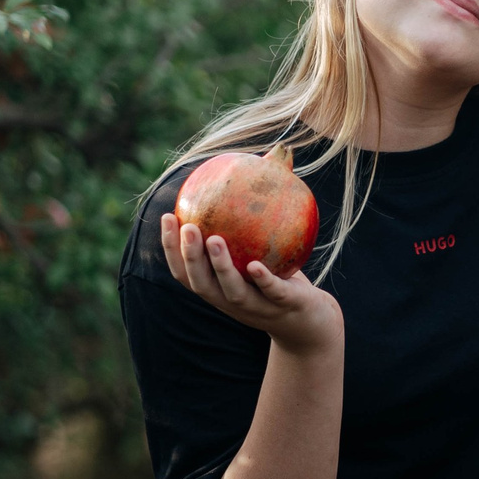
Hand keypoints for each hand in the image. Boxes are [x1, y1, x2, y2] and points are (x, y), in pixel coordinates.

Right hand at [159, 215, 341, 356]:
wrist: (311, 320)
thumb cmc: (280, 279)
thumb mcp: (262, 253)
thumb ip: (256, 217)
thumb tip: (270, 157)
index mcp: (218, 288)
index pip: (185, 272)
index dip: (171, 247)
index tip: (167, 216)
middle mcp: (230, 301)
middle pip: (201, 283)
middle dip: (189, 256)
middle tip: (187, 226)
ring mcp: (256, 307)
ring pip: (232, 292)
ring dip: (220, 266)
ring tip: (214, 240)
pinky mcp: (284, 307)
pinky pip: (270, 294)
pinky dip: (261, 281)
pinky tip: (254, 265)